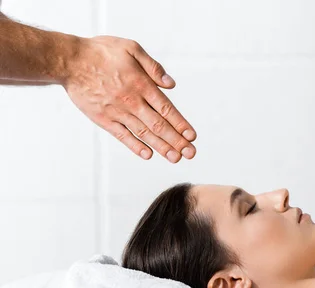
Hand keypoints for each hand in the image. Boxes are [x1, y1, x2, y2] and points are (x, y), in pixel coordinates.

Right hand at [63, 36, 195, 162]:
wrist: (69, 60)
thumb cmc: (101, 52)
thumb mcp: (131, 48)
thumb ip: (153, 67)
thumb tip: (171, 84)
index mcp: (141, 84)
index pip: (166, 109)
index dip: (180, 124)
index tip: (192, 136)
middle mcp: (131, 101)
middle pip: (158, 125)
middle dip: (177, 140)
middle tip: (191, 153)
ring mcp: (117, 111)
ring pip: (143, 133)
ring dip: (161, 147)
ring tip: (175, 158)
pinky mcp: (103, 119)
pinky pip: (122, 135)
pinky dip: (135, 146)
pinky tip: (148, 155)